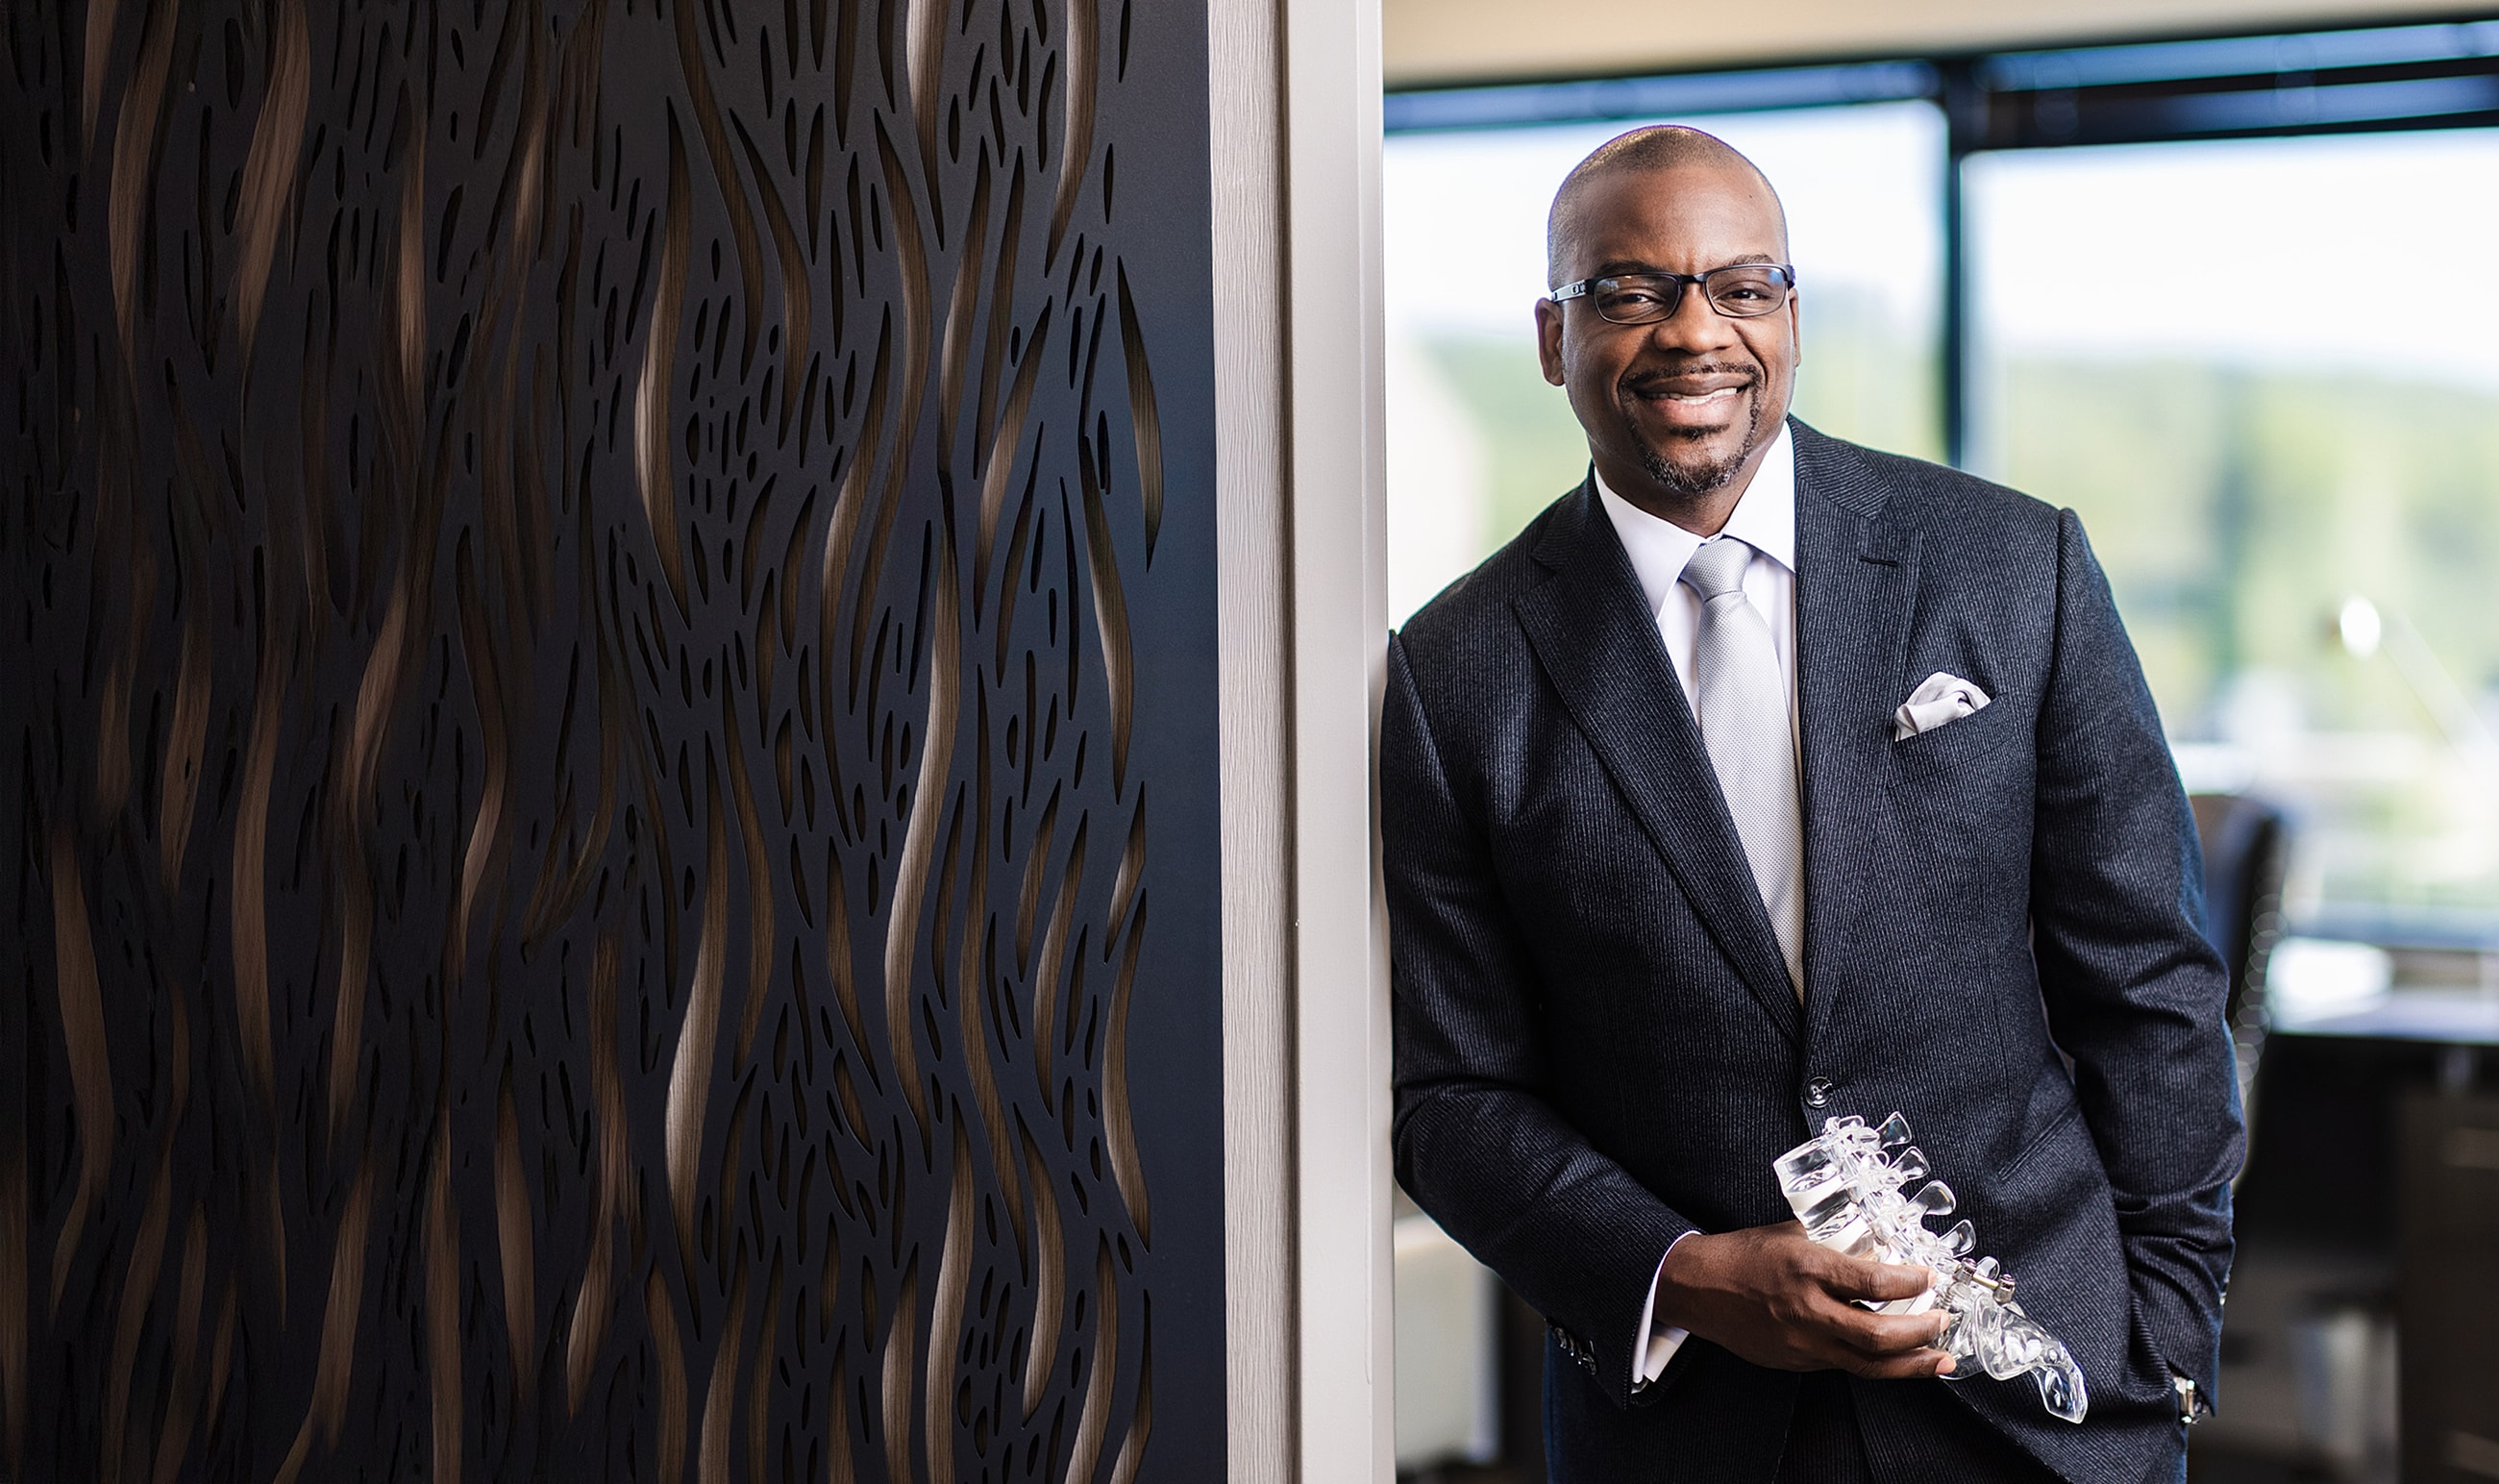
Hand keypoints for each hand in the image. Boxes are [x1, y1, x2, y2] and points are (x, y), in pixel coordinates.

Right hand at [1656, 1220, 1954, 1378]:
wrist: (1699, 1288)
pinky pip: (1843, 1365)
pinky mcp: (1796, 1362)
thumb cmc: (1745, 1254)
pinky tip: (1895, 1359)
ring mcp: (1801, 1343)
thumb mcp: (1792, 1232)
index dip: (1911, 1282)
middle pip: (1878, 1335)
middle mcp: (1807, 1311)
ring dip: (1912, 1364)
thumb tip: (1879, 1245)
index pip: (1874, 1282)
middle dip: (1922, 1331)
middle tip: (1944, 1321)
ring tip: (1941, 1359)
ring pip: (1868, 1364)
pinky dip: (1875, 1363)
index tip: (1929, 1277)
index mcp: (1807, 1269)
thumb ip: (1836, 1241)